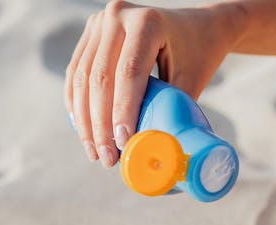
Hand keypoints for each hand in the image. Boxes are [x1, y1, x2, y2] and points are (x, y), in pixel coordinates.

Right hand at [64, 1, 243, 166]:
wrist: (198, 25)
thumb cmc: (199, 54)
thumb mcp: (192, 80)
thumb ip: (172, 110)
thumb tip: (155, 151)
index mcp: (147, 23)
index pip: (128, 73)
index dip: (122, 112)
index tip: (122, 144)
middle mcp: (118, 14)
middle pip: (100, 77)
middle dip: (100, 124)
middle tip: (106, 158)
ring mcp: (100, 21)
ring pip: (82, 77)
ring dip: (84, 119)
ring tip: (95, 152)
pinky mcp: (91, 31)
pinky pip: (76, 71)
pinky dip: (76, 103)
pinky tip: (83, 129)